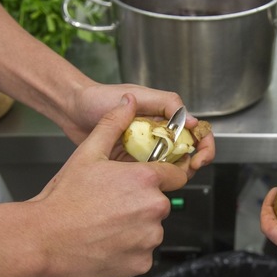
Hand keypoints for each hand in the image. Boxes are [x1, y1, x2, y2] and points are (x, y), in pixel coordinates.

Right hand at [28, 94, 188, 276]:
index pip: (174, 175)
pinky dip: (127, 252)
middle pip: (159, 204)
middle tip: (109, 207)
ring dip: (134, 230)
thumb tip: (127, 103)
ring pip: (150, 231)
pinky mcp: (141, 263)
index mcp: (146, 179)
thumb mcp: (87, 153)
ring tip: (103, 227)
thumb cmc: (62, 199)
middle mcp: (154, 208)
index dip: (160, 177)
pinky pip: (141, 255)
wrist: (41, 240)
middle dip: (140, 205)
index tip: (143, 184)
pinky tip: (104, 245)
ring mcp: (149, 238)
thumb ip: (112, 125)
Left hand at [62, 83, 214, 174]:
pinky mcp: (130, 165)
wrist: (72, 110)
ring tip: (166, 176)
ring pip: (169, 169)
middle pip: (187, 155)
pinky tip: (144, 182)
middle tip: (185, 171)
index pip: (197, 133)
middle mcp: (159, 136)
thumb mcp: (138, 95)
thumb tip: (192, 120)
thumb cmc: (100, 98)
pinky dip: (150, 181)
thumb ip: (167, 103)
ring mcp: (145, 151)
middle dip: (191, 165)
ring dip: (172, 175)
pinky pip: (146, 177)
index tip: (198, 157)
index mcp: (166, 118)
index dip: (204, 147)